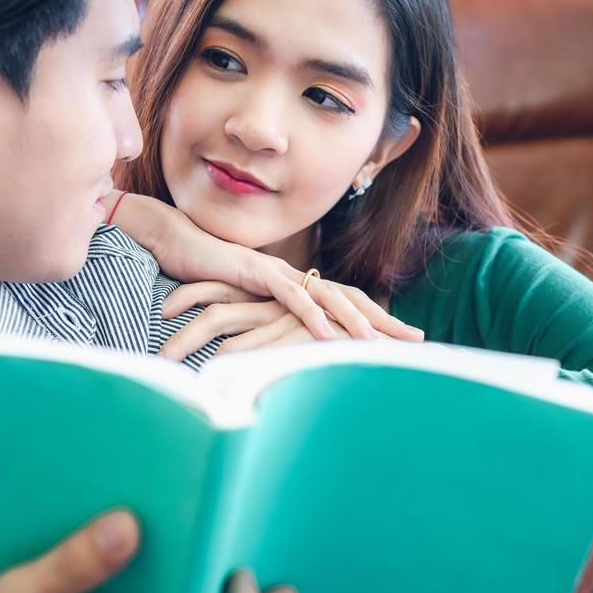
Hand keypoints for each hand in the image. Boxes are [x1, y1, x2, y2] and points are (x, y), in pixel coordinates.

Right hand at [159, 278, 416, 361]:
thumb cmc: (208, 278)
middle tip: (416, 339)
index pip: (348, 300)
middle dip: (384, 318)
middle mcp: (296, 274)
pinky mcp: (257, 272)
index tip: (406, 338)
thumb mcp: (245, 308)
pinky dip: (310, 315)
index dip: (378, 318)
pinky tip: (327, 334)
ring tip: (376, 343)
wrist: (177, 244)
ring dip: (354, 320)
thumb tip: (289, 348)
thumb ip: (268, 323)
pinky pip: (291, 295)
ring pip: (327, 295)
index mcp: (299, 283)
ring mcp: (279, 270)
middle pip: (351, 296)